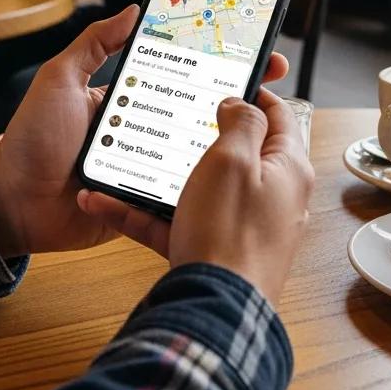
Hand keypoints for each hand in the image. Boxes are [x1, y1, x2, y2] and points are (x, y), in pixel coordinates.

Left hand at [0, 6, 292, 258]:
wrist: (11, 202)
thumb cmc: (30, 138)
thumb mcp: (59, 79)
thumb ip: (93, 45)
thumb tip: (133, 9)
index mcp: (126, 96)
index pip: (177, 72)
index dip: (210, 60)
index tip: (246, 44)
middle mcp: (141, 128)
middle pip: (195, 110)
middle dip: (234, 97)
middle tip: (269, 79)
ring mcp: (144, 165)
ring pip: (194, 152)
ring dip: (224, 141)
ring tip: (261, 124)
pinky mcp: (142, 201)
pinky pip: (177, 192)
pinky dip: (201, 186)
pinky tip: (230, 174)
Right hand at [77, 86, 312, 308]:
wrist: (215, 310)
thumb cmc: (230, 234)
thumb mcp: (234, 160)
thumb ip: (241, 122)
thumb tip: (241, 103)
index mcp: (286, 169)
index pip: (279, 115)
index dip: (251, 91)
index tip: (222, 79)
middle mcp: (270, 196)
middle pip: (236, 151)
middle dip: (198, 132)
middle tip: (171, 114)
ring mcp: (241, 225)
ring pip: (197, 187)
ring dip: (158, 174)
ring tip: (123, 157)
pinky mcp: (213, 249)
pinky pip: (176, 220)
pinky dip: (143, 211)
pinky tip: (104, 201)